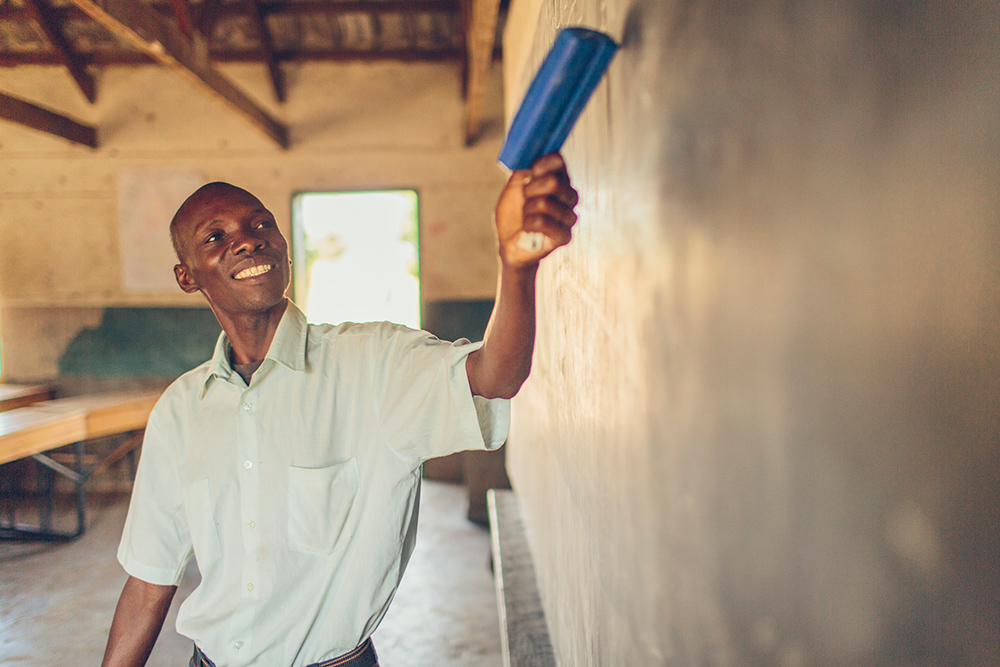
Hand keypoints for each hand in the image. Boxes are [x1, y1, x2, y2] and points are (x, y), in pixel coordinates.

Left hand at [495, 153, 578, 270]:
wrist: (509, 243)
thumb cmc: (514, 215)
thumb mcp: (513, 187)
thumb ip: (523, 170)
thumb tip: (530, 157)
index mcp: (558, 180)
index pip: (559, 161)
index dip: (542, 163)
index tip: (531, 171)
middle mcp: (568, 196)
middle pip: (554, 181)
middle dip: (530, 190)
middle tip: (525, 199)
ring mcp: (568, 216)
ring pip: (545, 203)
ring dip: (528, 210)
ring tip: (526, 216)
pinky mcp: (564, 235)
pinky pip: (544, 222)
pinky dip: (529, 224)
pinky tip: (528, 228)